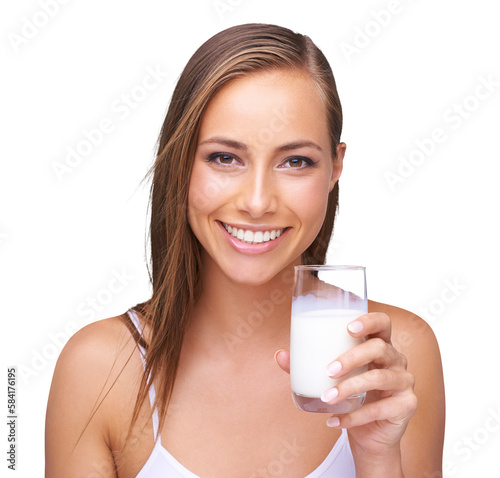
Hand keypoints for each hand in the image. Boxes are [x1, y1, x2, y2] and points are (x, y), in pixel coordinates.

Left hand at [275, 312, 416, 462]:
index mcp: (380, 345)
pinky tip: (334, 421)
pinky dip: (354, 416)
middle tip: (328, 369)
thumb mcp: (330, 378)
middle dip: (352, 357)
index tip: (348, 327)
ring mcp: (404, 382)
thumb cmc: (350, 397)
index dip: (369, 321)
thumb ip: (306, 365)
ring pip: (379, 378)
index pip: (382, 323)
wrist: (369, 435)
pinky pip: (381, 409)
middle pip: (379, 348)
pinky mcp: (407, 406)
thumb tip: (279, 355)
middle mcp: (396, 359)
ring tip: (327, 398)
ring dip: (350, 388)